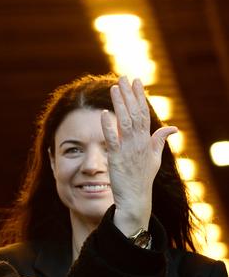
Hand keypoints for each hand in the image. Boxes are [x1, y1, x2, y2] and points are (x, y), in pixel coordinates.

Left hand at [101, 76, 177, 235]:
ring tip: (114, 88)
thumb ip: (160, 141)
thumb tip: (172, 128)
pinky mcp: (116, 158)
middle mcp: (139, 142)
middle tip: (123, 77)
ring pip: (124, 123)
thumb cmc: (142, 178)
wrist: (135, 199)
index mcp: (147, 140)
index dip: (139, 96)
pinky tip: (104, 114)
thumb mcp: (155, 158)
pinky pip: (112, 140)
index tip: (136, 81)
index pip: (144, 113)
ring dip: (119, 105)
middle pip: (135, 114)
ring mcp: (128, 150)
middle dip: (129, 95)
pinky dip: (108, 127)